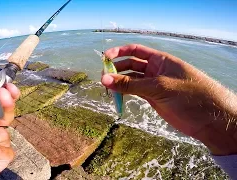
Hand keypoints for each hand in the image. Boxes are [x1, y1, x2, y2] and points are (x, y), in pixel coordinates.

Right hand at [101, 44, 236, 155]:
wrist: (208, 120)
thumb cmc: (189, 96)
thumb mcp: (158, 87)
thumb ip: (130, 84)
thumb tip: (105, 79)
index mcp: (160, 60)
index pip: (136, 50)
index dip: (119, 52)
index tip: (105, 57)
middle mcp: (155, 70)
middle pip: (130, 65)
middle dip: (116, 69)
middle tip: (103, 76)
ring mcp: (153, 84)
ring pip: (130, 80)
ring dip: (118, 82)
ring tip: (106, 87)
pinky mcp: (152, 98)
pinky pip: (134, 92)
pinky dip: (124, 93)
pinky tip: (115, 95)